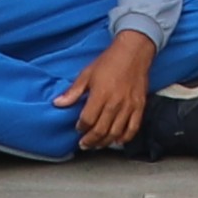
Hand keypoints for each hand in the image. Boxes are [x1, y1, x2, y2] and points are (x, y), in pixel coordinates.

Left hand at [56, 24, 155, 152]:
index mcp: (100, 94)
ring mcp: (129, 106)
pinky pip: (133, 128)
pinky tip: (117, 140)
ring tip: (97, 144)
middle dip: (90, 140)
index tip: (78, 128)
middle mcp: (115, 103)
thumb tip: (58, 103)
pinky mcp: (140, 106)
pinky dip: (125, 138)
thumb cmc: (109, 61)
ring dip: (105, 142)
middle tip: (84, 144)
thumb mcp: (87, 74)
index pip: (87, 119)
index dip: (81, 127)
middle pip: (101, 130)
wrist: (133, 52)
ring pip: (116, 133)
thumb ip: (73, 91)